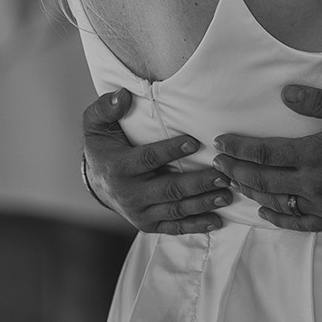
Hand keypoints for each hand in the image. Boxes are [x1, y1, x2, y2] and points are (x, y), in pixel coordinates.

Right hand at [80, 89, 231, 235]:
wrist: (96, 182)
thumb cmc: (103, 147)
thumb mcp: (96, 125)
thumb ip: (105, 108)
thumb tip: (122, 95)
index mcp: (119, 167)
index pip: (148, 159)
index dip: (171, 151)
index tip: (194, 142)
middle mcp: (130, 193)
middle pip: (169, 189)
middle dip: (198, 183)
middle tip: (223, 176)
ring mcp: (139, 212)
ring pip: (175, 209)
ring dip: (203, 204)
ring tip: (226, 196)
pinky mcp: (147, 224)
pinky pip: (174, 227)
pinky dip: (195, 225)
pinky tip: (216, 220)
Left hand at [213, 85, 321, 231]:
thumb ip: (318, 102)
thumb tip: (286, 93)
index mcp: (315, 153)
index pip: (264, 152)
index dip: (238, 148)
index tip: (221, 143)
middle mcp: (314, 183)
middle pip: (262, 179)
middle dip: (236, 170)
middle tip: (218, 164)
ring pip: (276, 202)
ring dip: (252, 191)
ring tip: (236, 181)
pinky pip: (298, 223)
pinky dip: (278, 218)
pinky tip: (265, 210)